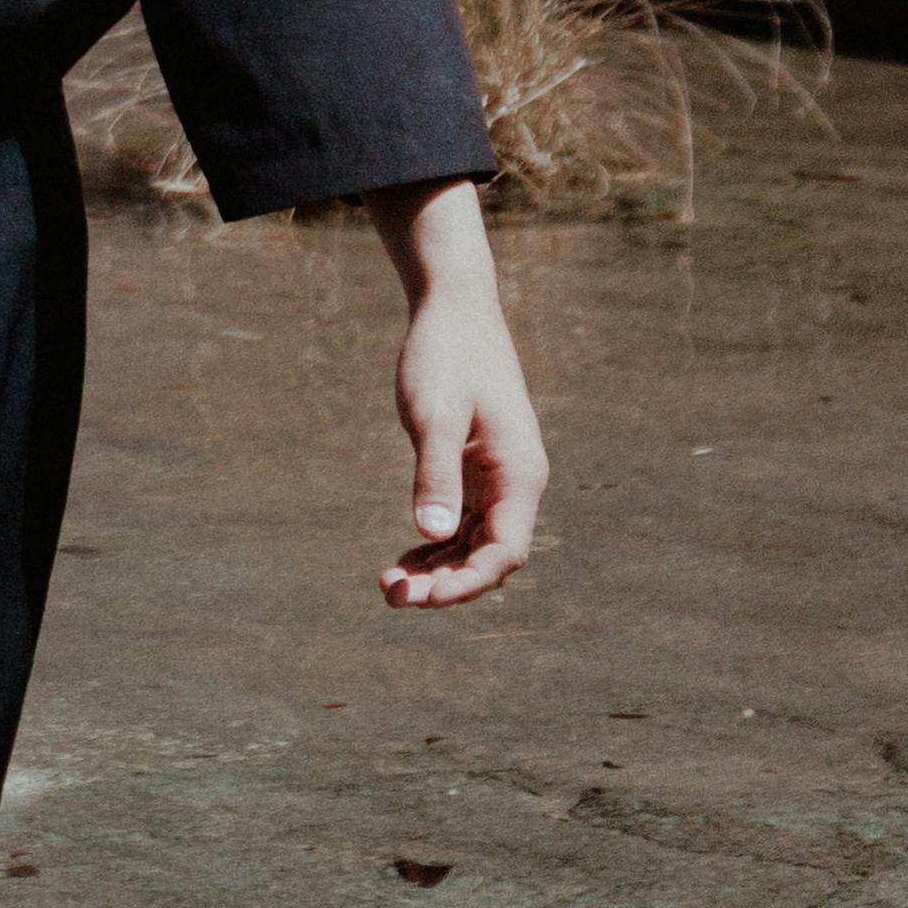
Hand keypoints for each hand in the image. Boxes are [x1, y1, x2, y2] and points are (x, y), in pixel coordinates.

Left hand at [370, 175, 545, 608]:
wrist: (453, 308)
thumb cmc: (445, 356)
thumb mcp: (434, 415)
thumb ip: (435, 473)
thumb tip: (435, 533)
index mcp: (519, 474)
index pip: (504, 552)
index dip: (467, 583)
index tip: (423, 598)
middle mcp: (516, 483)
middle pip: (490, 556)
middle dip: (446, 584)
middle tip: (390, 595)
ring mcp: (498, 478)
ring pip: (474, 544)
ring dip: (438, 569)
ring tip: (389, 585)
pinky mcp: (476, 470)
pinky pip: (463, 523)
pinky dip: (436, 544)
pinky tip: (404, 559)